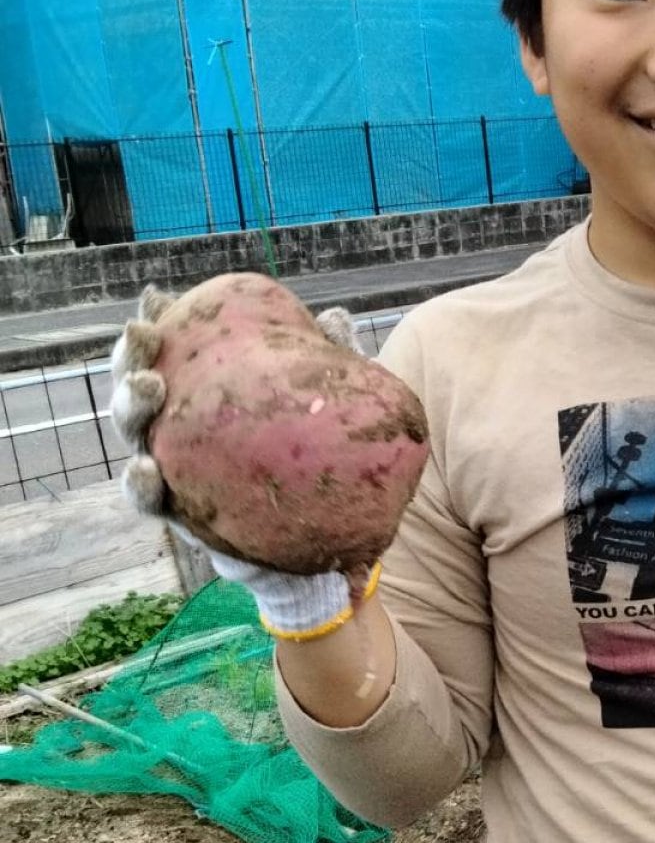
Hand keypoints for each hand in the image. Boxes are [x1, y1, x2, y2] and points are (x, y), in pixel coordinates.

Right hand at [110, 286, 374, 639]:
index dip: (159, 326)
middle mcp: (184, 435)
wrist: (326, 543)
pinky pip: (152, 502)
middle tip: (143, 335)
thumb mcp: (331, 412)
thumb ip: (330, 368)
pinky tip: (147, 468)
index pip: (175, 357)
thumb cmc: (319, 464)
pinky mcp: (184, 518)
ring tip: (147, 388)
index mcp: (209, 402)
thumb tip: (334, 317)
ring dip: (131, 410)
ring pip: (136, 437)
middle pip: (140, 391)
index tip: (157, 299)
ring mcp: (178, 475)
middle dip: (131, 358)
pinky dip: (142, 485)